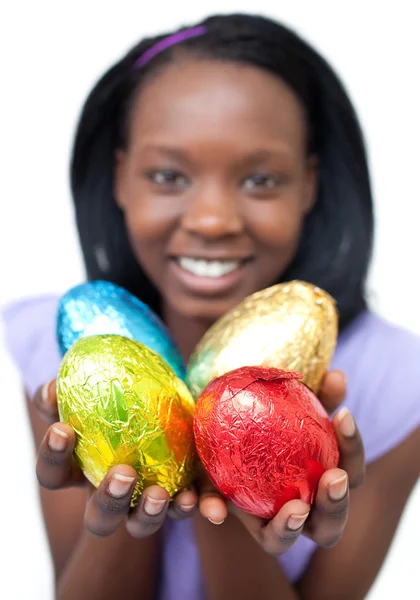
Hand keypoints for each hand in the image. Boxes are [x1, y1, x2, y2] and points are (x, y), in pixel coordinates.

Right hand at [33, 380, 197, 537]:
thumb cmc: (114, 400)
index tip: (63, 429)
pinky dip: (201, 508)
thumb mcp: (88, 392)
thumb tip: (51, 390)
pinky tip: (209, 504)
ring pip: (141, 525)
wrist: (164, 400)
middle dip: (109, 501)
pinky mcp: (182, 495)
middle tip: (123, 473)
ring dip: (149, 514)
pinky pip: (189, 509)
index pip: (54, 475)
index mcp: (81, 471)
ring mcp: (144, 503)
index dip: (53, 457)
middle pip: (99, 519)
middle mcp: (111, 495)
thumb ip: (65, 391)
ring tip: (159, 494)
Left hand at [197, 370, 365, 552]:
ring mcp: (267, 521)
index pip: (350, 472)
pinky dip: (224, 514)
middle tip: (332, 477)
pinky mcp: (231, 519)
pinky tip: (217, 508)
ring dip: (290, 528)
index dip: (353, 448)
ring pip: (281, 540)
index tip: (343, 415)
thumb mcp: (290, 402)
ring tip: (295, 509)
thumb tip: (338, 376)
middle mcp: (301, 510)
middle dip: (337, 505)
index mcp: (322, 482)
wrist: (219, 427)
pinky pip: (237, 526)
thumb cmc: (269, 417)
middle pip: (329, 526)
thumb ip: (314, 394)